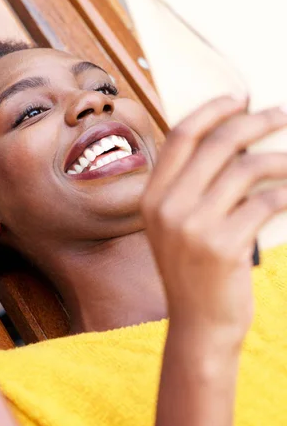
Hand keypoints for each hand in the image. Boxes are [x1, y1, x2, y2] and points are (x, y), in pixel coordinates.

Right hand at [141, 96, 286, 341]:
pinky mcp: (222, 247)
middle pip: (217, 144)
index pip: (180, 136)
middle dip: (255, 122)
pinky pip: (265, 203)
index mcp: (152, 197)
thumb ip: (193, 187)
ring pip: (245, 169)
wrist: (200, 326)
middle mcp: (167, 207)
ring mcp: (192, 227)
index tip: (238, 99)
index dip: (211, 111)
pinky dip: (286, 194)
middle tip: (280, 116)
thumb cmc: (196, 271)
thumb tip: (237, 140)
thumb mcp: (178, 227)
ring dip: (280, 159)